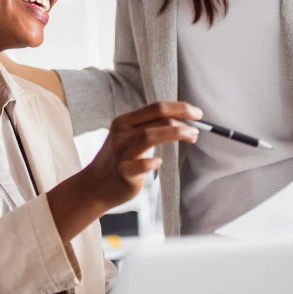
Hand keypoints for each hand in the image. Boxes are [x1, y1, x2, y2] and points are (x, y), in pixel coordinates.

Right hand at [47, 101, 201, 240]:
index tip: (197, 113)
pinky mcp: (123, 171)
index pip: (156, 107)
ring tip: (191, 137)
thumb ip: (150, 129)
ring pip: (149, 136)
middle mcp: (122, 133)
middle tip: (197, 127)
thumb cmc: (119, 161)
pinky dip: (149, 162)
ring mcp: (121, 152)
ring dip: (175, 134)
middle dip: (181, 119)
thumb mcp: (130, 138)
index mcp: (124, 121)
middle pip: (156, 118)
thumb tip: (183, 122)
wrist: (95, 186)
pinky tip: (158, 162)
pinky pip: (137, 165)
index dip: (179, 107)